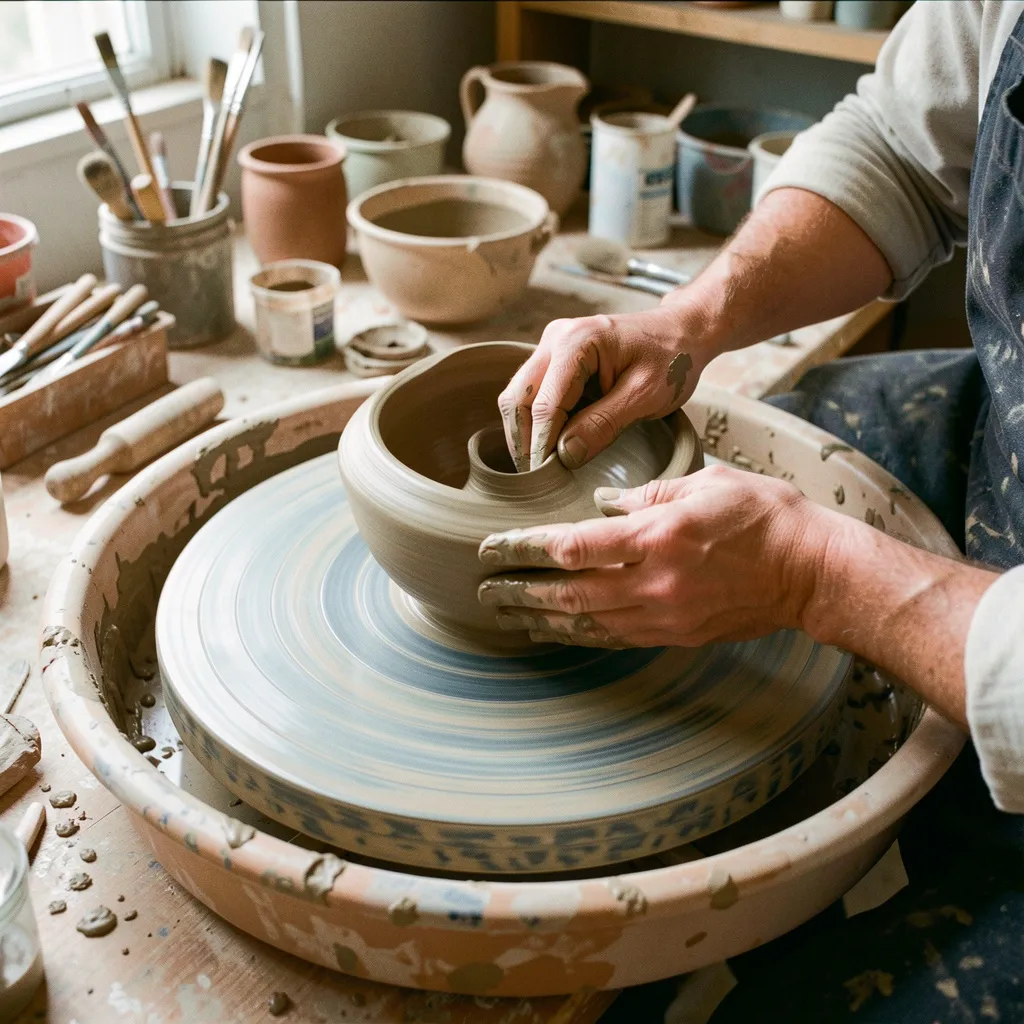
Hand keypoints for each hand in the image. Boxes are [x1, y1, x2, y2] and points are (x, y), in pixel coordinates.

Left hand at [477, 464, 832, 647]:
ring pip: (584, 622)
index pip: (571, 546)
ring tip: (504, 614)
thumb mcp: (703, 484)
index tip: (491, 547)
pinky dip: (575, 634)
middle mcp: (652, 582)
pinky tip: (551, 631)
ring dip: (538, 619)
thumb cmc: (763, 516)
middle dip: (518, 591)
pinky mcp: (673, 633)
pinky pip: (612, 637)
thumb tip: (601, 503)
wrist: (810, 572)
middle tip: (484, 590)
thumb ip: (645, 494)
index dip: (523, 550)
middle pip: (567, 592)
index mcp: (657, 536)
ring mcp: (663, 615)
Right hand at [498, 300, 710, 472]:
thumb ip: (604, 424)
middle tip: (535, 476)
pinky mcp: (555, 357)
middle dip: (523, 440)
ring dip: (524, 431)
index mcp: (578, 341)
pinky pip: (532, 392)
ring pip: (518, 395)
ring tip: (540, 465)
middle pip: (518, 397)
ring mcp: (552, 345)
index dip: (542, 444)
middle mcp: (556, 338)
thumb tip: (565, 455)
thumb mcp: (645, 396)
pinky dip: (535, 420)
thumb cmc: (671, 360)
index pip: (545, 404)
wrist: (682, 333)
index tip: (545, 476)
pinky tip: (548, 444)